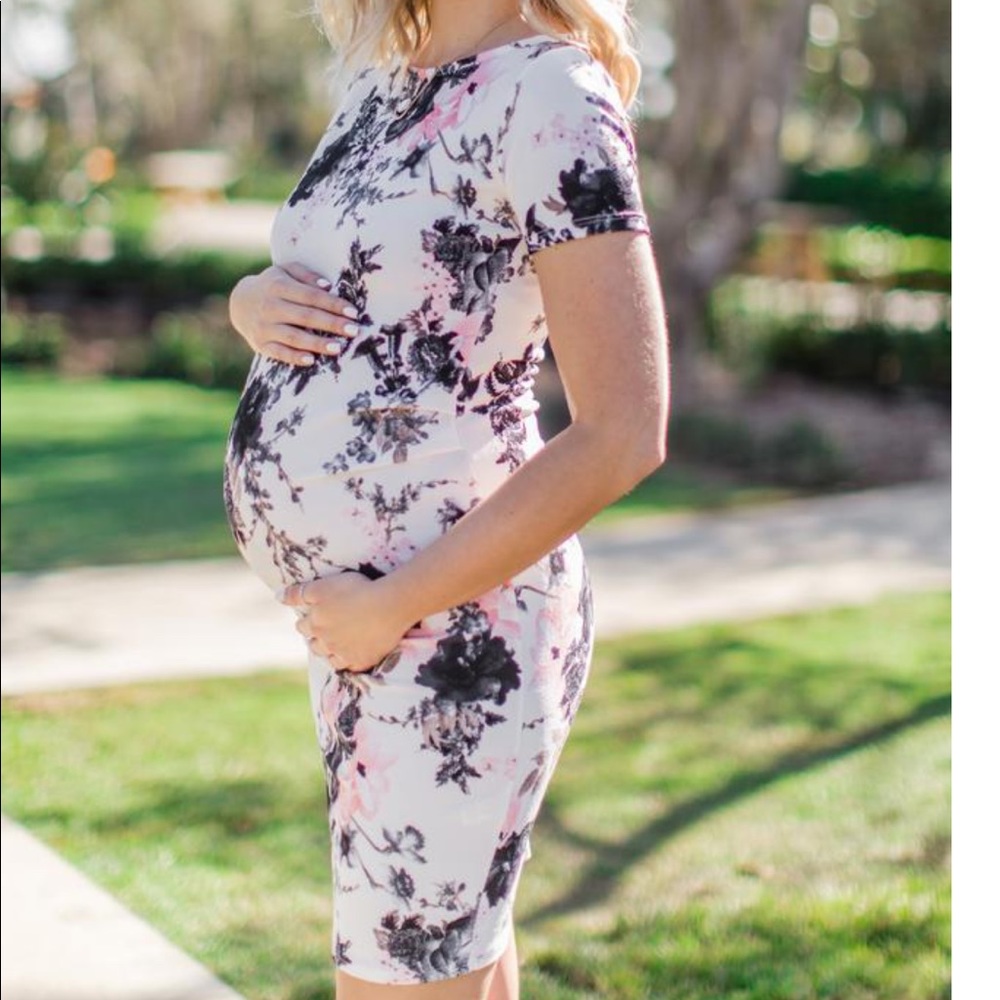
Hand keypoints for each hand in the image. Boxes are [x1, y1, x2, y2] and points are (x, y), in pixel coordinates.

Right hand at [229, 262, 364, 366]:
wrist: (240, 302)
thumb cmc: (272, 285)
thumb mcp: (285, 271)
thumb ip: (306, 275)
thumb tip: (328, 286)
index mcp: (278, 286)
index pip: (311, 296)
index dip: (333, 304)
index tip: (353, 312)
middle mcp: (270, 307)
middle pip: (306, 317)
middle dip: (331, 324)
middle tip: (353, 330)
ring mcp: (264, 327)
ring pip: (294, 337)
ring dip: (317, 343)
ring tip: (338, 348)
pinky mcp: (260, 344)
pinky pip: (279, 353)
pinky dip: (294, 357)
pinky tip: (311, 360)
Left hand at [282, 572, 414, 672]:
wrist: (389, 605)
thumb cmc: (357, 590)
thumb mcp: (323, 586)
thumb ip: (298, 592)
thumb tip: (277, 597)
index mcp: (316, 622)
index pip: (303, 625)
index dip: (307, 620)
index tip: (313, 616)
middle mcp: (326, 642)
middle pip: (314, 644)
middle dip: (315, 638)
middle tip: (323, 632)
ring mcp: (344, 654)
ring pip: (329, 658)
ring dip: (328, 652)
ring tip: (334, 645)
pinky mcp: (362, 661)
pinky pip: (350, 667)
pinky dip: (347, 663)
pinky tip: (350, 657)